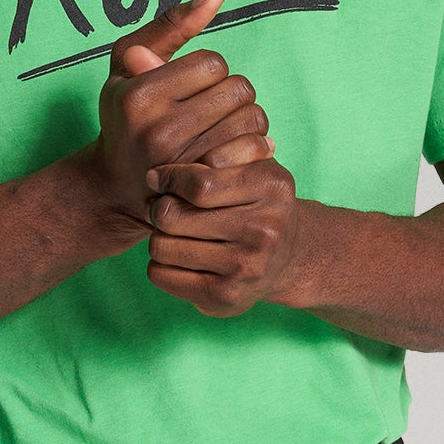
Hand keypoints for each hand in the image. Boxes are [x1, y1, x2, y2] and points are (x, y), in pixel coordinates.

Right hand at [81, 0, 271, 235]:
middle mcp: (158, 132)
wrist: (116, 185)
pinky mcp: (206, 186)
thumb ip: (169, 26)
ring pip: (252, 119)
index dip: (209, 70)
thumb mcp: (127, 63)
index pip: (213, 63)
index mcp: (138, 97)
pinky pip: (255, 150)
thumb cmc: (125, 114)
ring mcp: (183, 164)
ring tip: (226, 124)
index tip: (192, 85)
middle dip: (232, 92)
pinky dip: (255, 144)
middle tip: (214, 105)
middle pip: (237, 90)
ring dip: (248, 117)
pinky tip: (237, 146)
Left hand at [143, 150, 305, 316]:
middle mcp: (264, 229)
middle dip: (159, 208)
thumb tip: (162, 174)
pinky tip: (178, 259)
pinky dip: (159, 266)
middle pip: (172, 215)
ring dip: (159, 237)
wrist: (286, 256)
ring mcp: (246, 266)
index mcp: (272, 187)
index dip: (168, 178)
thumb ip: (224, 148)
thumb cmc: (257, 201)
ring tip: (174, 234)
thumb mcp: (255, 163)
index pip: (199, 183)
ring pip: (161, 246)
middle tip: (164, 208)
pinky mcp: (226, 296)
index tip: (157, 178)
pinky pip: (160, 275)